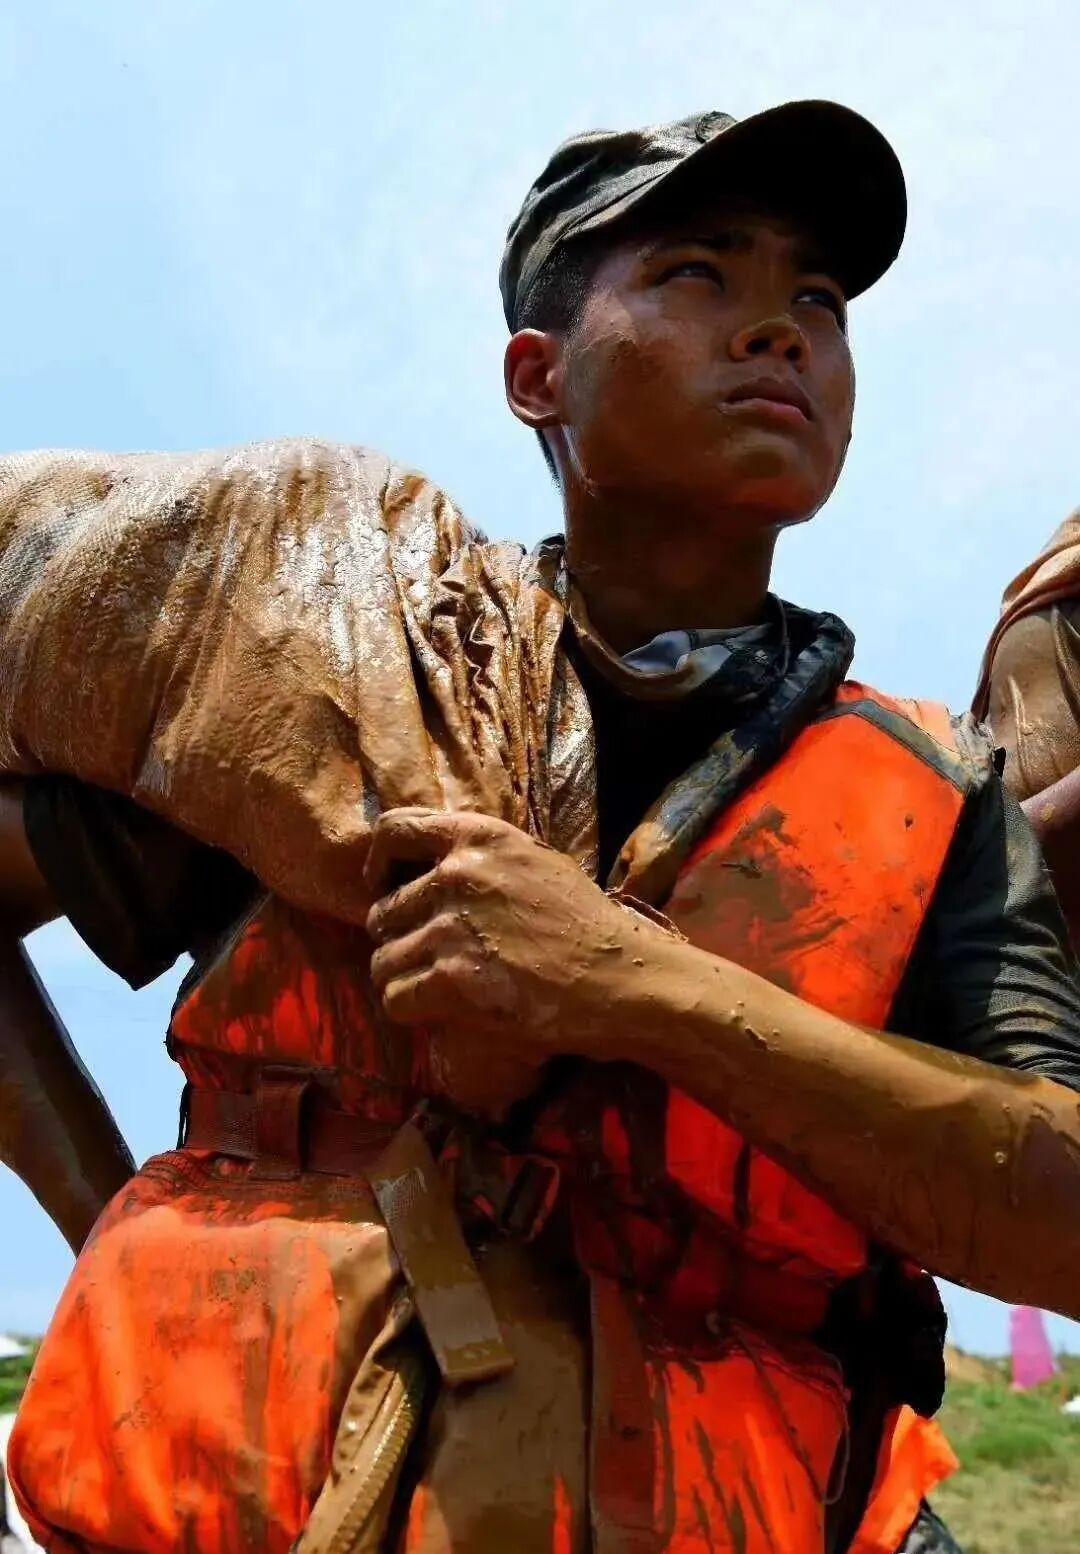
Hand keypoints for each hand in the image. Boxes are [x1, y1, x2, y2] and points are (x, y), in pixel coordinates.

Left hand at [364, 808, 667, 1116]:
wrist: (620, 979)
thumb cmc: (585, 925)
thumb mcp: (535, 862)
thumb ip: (481, 857)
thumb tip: (429, 863)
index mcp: (478, 836)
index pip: (392, 830)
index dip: (378, 864)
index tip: (386, 888)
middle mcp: (458, 874)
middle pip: (381, 912)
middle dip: (400, 940)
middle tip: (432, 960)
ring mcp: (452, 926)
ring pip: (381, 960)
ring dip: (404, 980)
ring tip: (437, 990)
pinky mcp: (452, 978)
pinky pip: (395, 998)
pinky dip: (412, 1011)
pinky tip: (442, 1013)